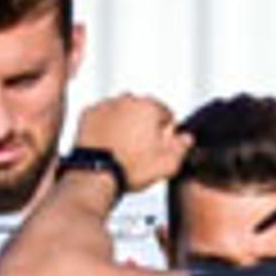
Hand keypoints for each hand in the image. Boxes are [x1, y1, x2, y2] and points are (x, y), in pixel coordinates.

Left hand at [73, 95, 190, 191]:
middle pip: (143, 110)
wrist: (96, 174)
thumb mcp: (167, 163)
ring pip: (122, 111)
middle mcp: (127, 100)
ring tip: (122, 148)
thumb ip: (182, 147)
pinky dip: (106, 126)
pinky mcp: (89, 114)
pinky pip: (103, 116)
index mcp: (149, 107)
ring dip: (124, 124)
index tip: (158, 146)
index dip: (165, 133)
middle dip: (144, 125)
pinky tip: (109, 144)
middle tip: (140, 149)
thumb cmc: (129, 168)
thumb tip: (186, 138)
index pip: (166, 114)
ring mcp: (106, 106)